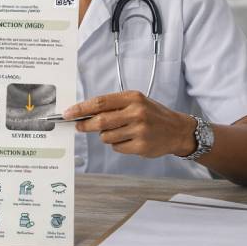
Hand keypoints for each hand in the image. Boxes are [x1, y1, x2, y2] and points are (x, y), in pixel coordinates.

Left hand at [64, 91, 197, 158]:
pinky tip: (128, 139)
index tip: (68, 113)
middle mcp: (137, 113)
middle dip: (85, 125)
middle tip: (78, 127)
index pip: (100, 102)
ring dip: (105, 136)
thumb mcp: (136, 102)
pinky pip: (116, 147)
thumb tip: (83, 113)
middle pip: (100, 121)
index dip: (81, 108)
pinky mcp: (141, 146)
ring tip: (119, 131)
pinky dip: (117, 144)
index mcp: (133, 98)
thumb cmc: (152, 114)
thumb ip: (112, 105)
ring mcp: (140, 130)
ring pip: (106, 136)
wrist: (178, 130)